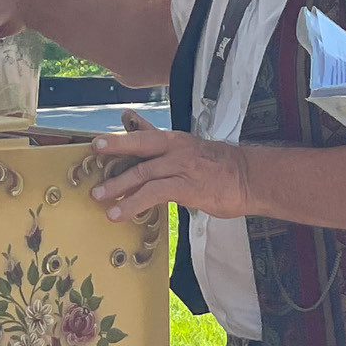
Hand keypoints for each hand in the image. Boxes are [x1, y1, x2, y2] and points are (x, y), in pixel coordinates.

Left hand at [87, 112, 251, 221]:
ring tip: (99, 196)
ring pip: (143, 173)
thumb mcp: (192, 151)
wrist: (251, 179)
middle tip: (94, 152)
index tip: (97, 141)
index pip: (145, 135)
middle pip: (140, 145)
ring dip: (117, 185)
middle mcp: (176, 149)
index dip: (120, 138)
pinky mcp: (186, 187)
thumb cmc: (221, 167)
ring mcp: (181, 167)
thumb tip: (142, 133)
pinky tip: (120, 212)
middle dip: (115, 148)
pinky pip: (154, 194)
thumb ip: (165, 146)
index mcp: (177, 141)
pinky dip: (133, 202)